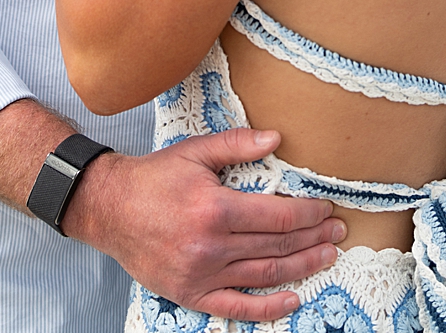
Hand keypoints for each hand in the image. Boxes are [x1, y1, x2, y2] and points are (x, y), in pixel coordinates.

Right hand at [64, 128, 345, 320]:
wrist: (108, 210)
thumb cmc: (154, 178)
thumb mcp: (196, 151)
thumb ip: (238, 144)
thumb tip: (277, 138)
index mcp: (215, 209)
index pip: (278, 216)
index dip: (309, 214)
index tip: (328, 210)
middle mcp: (210, 246)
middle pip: (277, 245)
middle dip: (314, 238)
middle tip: (338, 232)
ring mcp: (200, 275)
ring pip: (264, 274)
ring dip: (302, 267)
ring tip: (328, 257)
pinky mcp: (189, 294)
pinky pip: (235, 306)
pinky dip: (266, 307)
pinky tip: (292, 300)